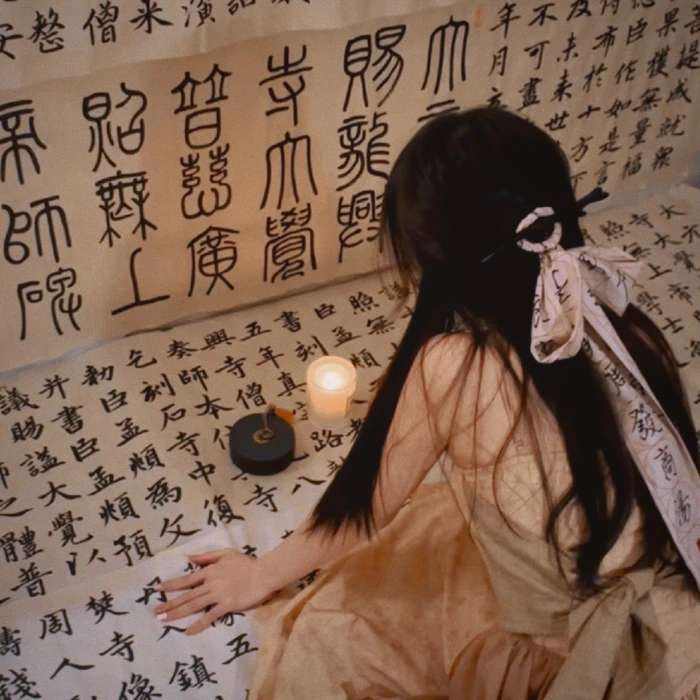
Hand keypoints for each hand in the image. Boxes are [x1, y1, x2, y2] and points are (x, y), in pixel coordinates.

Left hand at [152, 548, 276, 635]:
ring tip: (164, 620)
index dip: (172, 585)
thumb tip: (188, 558)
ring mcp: (218, 595)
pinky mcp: (227, 605)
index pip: (187, 579)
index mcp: (210, 571)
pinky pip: (210, 616)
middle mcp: (210, 583)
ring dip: (177, 613)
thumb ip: (207, 556)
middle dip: (169, 604)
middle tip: (155, 612)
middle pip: (187, 595)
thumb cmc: (246, 563)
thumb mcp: (226, 554)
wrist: (263, 573)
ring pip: (194, 606)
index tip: (158, 589)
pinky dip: (198, 624)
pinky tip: (188, 631)